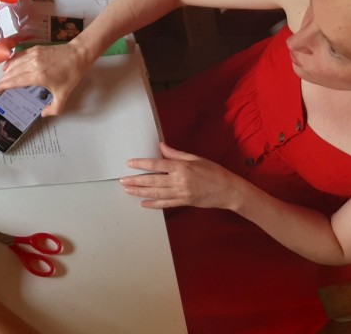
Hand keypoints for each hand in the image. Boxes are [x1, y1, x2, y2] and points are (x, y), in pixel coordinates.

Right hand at [0, 43, 91, 115]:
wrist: (78, 54)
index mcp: (37, 76)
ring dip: (6, 71)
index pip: (15, 81)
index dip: (3, 86)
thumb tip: (43, 114)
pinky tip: (9, 65)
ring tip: (2, 78)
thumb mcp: (64, 95)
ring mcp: (33, 55)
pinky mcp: (35, 49)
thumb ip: (54, 108)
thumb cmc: (71, 74)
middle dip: (3, 80)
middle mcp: (32, 64)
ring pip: (14, 63)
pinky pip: (19, 55)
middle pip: (11, 73)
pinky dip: (11, 60)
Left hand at [120, 142, 246, 209]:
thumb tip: (161, 146)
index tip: (129, 163)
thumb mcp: (196, 158)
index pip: (156, 164)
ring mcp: (181, 193)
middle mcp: (179, 180)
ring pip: (156, 193)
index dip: (141, 163)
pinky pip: (165, 204)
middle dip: (135, 180)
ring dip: (139, 192)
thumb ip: (176, 154)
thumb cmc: (213, 171)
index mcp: (181, 167)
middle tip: (122, 180)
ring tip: (127, 189)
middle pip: (152, 180)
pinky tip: (142, 204)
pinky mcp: (184, 202)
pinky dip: (153, 204)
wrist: (228, 190)